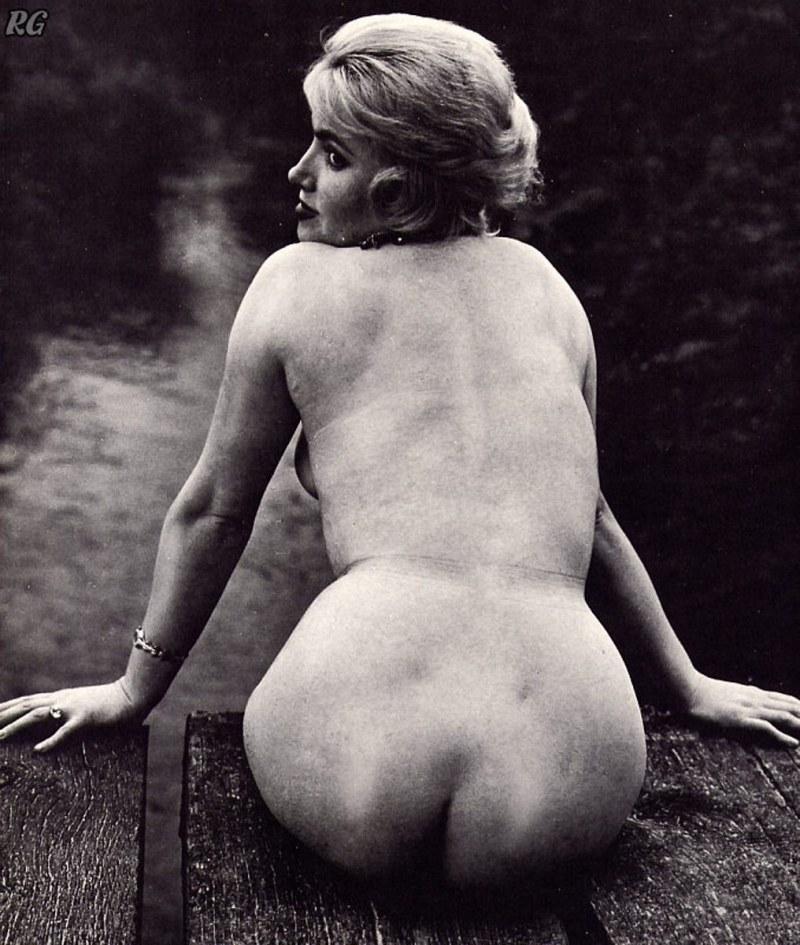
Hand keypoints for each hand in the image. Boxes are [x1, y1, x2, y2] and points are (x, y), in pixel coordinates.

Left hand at [0, 679, 141, 752]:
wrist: (135, 692)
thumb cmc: (113, 702)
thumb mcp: (85, 706)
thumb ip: (69, 714)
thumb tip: (55, 726)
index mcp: (62, 697)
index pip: (27, 701)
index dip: (6, 707)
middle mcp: (62, 699)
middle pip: (25, 706)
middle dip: (2, 715)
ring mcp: (73, 707)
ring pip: (37, 716)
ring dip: (15, 726)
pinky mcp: (87, 718)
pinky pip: (65, 731)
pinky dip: (50, 740)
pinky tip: (38, 750)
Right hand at [684, 673, 799, 747]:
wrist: (688, 690)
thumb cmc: (701, 692)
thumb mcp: (724, 693)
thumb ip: (737, 698)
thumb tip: (744, 703)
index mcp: (751, 693)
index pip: (784, 699)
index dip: (799, 707)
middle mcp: (754, 699)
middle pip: (789, 706)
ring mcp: (749, 708)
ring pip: (783, 716)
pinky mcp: (741, 719)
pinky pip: (767, 728)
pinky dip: (783, 736)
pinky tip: (794, 744)